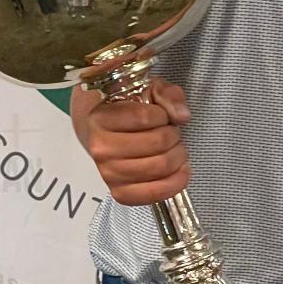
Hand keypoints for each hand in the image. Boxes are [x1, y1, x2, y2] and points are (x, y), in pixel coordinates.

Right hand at [71, 78, 191, 204]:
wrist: (104, 132)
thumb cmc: (128, 110)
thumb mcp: (149, 90)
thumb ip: (168, 95)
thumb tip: (182, 115)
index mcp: (101, 118)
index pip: (143, 116)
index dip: (162, 115)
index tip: (161, 115)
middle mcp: (100, 148)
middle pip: (157, 143)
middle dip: (174, 136)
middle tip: (172, 133)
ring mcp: (108, 173)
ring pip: (159, 167)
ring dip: (177, 156)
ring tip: (174, 149)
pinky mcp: (119, 192)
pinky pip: (154, 193)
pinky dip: (174, 183)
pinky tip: (180, 171)